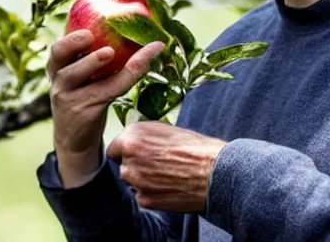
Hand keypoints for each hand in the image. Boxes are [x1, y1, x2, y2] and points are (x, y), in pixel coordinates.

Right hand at [47, 30, 164, 187]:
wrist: (76, 142)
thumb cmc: (84, 99)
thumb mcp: (80, 78)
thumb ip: (92, 57)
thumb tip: (133, 29)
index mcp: (58, 66)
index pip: (58, 48)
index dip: (70, 37)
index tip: (87, 30)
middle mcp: (58, 80)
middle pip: (58, 57)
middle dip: (72, 44)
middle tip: (89, 36)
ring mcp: (67, 97)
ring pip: (76, 75)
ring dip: (93, 61)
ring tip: (109, 52)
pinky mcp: (83, 111)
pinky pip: (108, 90)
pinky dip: (129, 75)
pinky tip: (146, 62)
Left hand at [107, 121, 226, 211]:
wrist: (214, 172)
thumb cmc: (196, 148)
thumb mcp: (167, 130)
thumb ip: (145, 136)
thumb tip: (138, 141)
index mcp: (134, 136)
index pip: (115, 147)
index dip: (126, 150)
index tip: (134, 152)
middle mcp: (130, 157)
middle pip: (123, 164)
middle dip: (136, 164)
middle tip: (157, 162)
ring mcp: (136, 180)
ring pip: (132, 180)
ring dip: (143, 178)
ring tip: (166, 173)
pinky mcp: (145, 199)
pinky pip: (142, 195)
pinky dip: (152, 192)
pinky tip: (169, 185)